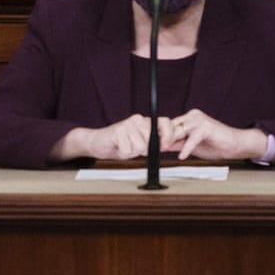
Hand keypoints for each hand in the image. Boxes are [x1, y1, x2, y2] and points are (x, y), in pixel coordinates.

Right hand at [53, 114, 170, 160]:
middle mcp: (138, 119)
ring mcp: (128, 124)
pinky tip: (118, 147)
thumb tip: (176, 145)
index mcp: (145, 121)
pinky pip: (128, 151)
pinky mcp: (118, 131)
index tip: (165, 146)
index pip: (165, 122)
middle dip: (143, 151)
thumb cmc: (120, 144)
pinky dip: (123, 154)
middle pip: (152, 142)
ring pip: (140, 148)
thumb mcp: (142, 144)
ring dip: (131, 152)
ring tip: (124, 146)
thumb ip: (157, 143)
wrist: (98, 143)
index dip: (169, 136)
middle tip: (132, 147)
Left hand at [163, 108, 265, 160]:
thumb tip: (162, 147)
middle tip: (153, 148)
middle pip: (170, 126)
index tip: (150, 144)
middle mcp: (192, 116)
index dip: (159, 135)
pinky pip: (192, 138)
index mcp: (188, 119)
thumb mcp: (191, 145)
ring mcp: (199, 120)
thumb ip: (178, 144)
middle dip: (161, 138)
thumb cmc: (215, 144)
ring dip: (170, 141)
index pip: (168, 124)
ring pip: (179, 130)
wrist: (235, 144)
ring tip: (162, 150)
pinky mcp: (206, 127)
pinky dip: (186, 148)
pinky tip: (182, 156)